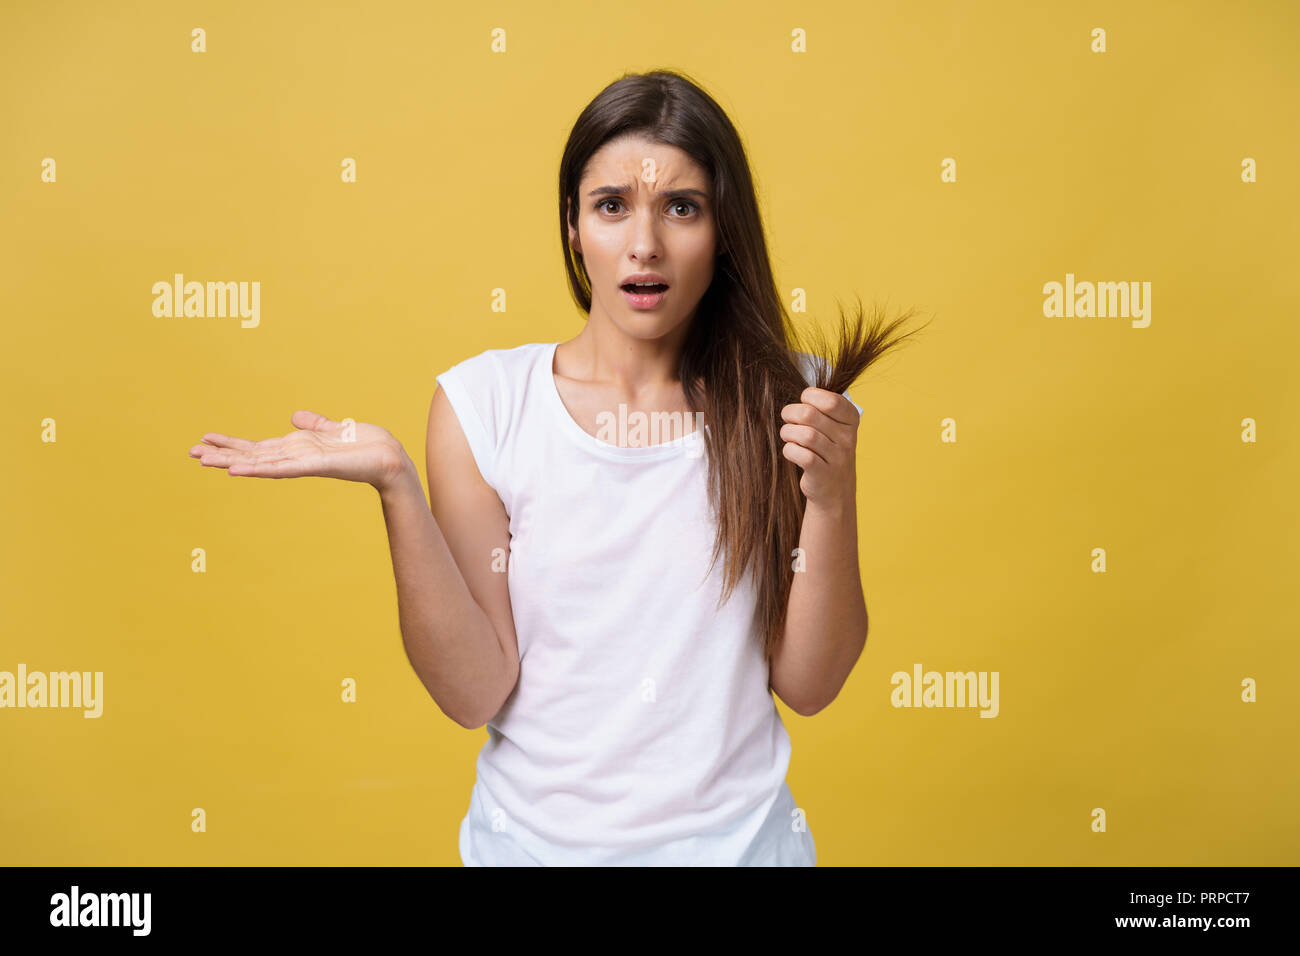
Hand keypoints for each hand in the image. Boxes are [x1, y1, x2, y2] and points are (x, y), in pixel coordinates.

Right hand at [189, 410, 410, 491]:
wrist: (391, 458)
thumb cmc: (367, 446)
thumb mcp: (335, 429)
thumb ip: (315, 425)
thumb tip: (296, 416)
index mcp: (297, 448)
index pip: (257, 447)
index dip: (232, 443)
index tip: (206, 439)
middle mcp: (295, 457)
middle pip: (251, 455)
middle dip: (222, 454)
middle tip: (190, 452)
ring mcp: (303, 463)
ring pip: (259, 463)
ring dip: (231, 461)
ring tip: (204, 460)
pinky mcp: (316, 466)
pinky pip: (282, 468)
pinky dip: (259, 469)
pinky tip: (237, 470)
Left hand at [779, 388, 859, 505]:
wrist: (835, 490)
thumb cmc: (828, 450)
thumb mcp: (834, 427)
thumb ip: (822, 409)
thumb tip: (804, 395)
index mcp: (851, 420)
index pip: (831, 400)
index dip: (810, 396)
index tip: (804, 402)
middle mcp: (847, 438)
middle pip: (809, 414)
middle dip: (791, 413)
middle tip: (788, 419)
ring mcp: (837, 457)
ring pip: (804, 434)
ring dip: (788, 432)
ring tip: (788, 435)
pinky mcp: (823, 474)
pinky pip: (800, 455)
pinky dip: (789, 450)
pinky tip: (791, 451)